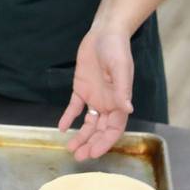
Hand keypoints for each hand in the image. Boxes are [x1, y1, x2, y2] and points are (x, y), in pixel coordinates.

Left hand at [58, 27, 134, 161]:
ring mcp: (95, 97)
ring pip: (88, 123)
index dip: (105, 142)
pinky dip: (69, 117)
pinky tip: (62, 128)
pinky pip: (75, 107)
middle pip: (100, 130)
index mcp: (120, 102)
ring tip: (71, 148)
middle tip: (79, 157)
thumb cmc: (117, 49)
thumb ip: (123, 90)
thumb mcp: (121, 68)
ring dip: (80, 136)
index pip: (114, 129)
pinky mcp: (82, 89)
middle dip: (91, 144)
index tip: (94, 153)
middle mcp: (108, 103)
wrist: (104, 33)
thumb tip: (128, 109)